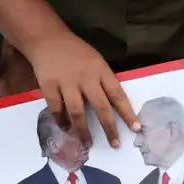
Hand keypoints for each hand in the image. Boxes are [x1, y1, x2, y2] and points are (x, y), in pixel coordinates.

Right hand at [24, 30, 139, 147]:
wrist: (47, 38)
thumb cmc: (76, 53)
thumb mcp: (96, 62)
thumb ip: (104, 82)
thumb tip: (115, 109)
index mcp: (101, 70)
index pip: (118, 95)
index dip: (127, 113)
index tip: (135, 128)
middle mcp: (86, 77)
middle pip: (101, 107)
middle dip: (109, 128)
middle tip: (114, 144)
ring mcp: (66, 81)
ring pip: (77, 111)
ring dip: (83, 130)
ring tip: (87, 143)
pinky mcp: (49, 85)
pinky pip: (56, 108)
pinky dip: (61, 120)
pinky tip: (66, 128)